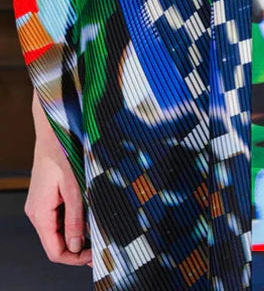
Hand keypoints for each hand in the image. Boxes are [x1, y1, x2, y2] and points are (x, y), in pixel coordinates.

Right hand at [25, 92, 91, 267]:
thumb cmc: (63, 152)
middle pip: (57, 243)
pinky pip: (60, 217)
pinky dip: (75, 220)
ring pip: (59, 231)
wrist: (55, 128)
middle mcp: (38, 212)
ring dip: (78, 234)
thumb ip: (75, 217)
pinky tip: (91, 216)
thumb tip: (77, 246)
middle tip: (102, 245)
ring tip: (100, 231)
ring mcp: (42, 204)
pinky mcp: (48, 196)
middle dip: (79, 248)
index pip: (55, 251)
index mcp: (40, 213)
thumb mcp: (73, 186)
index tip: (96, 255)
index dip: (76, 258)